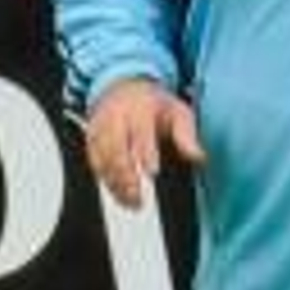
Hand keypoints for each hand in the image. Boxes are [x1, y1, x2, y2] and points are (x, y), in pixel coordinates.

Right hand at [81, 79, 205, 208]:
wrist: (123, 87)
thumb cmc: (153, 103)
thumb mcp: (177, 111)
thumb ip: (187, 135)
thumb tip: (197, 157)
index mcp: (140, 109)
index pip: (141, 131)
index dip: (146, 152)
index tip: (153, 172)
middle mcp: (117, 118)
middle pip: (116, 148)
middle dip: (126, 175)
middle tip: (138, 198)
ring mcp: (101, 128)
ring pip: (103, 159)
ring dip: (115, 183)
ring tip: (131, 202)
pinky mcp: (92, 139)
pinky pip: (95, 163)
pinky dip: (106, 181)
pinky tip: (118, 194)